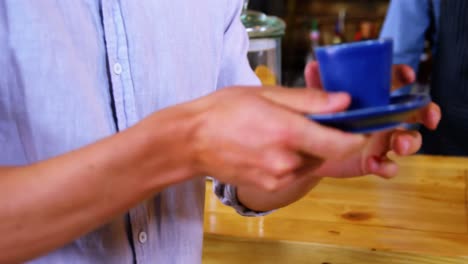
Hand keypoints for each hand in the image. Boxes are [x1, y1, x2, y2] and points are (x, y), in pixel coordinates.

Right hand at [191, 86, 365, 191]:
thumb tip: (344, 102)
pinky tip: (271, 145)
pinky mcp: (270, 187)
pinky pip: (295, 173)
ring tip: (282, 131)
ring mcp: (278, 178)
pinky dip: (293, 159)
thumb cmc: (223, 111)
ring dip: (309, 149)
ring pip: (312, 164)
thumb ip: (309, 100)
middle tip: (306, 119)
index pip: (342, 144)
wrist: (192, 141)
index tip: (357, 126)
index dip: (356, 136)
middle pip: (328, 153)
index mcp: (288, 132)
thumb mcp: (266, 94)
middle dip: (327, 138)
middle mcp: (287, 161)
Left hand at [304, 62, 440, 177]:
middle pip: (415, 111)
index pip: (393, 81)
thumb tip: (313, 66)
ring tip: (398, 146)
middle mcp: (382, 118)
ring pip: (409, 140)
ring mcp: (380, 141)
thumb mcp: (317, 100)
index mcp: (372, 98)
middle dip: (427, 112)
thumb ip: (318, 85)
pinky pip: (390, 166)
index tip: (407, 76)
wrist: (308, 151)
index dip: (403, 75)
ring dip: (410, 142)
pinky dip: (387, 167)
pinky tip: (374, 164)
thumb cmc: (318, 120)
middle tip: (428, 118)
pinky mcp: (373, 161)